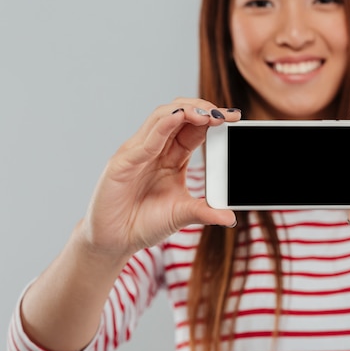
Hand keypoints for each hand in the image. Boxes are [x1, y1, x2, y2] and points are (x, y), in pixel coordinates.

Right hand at [78, 98, 240, 259]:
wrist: (113, 242)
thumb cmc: (144, 223)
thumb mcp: (182, 215)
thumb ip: (205, 212)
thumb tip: (231, 217)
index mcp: (172, 157)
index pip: (194, 128)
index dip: (213, 119)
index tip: (235, 117)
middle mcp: (155, 149)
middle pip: (179, 115)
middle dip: (203, 109)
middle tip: (225, 114)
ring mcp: (138, 153)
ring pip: (161, 118)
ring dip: (186, 111)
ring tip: (208, 114)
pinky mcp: (122, 163)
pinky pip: (145, 141)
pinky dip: (163, 126)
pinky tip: (178, 119)